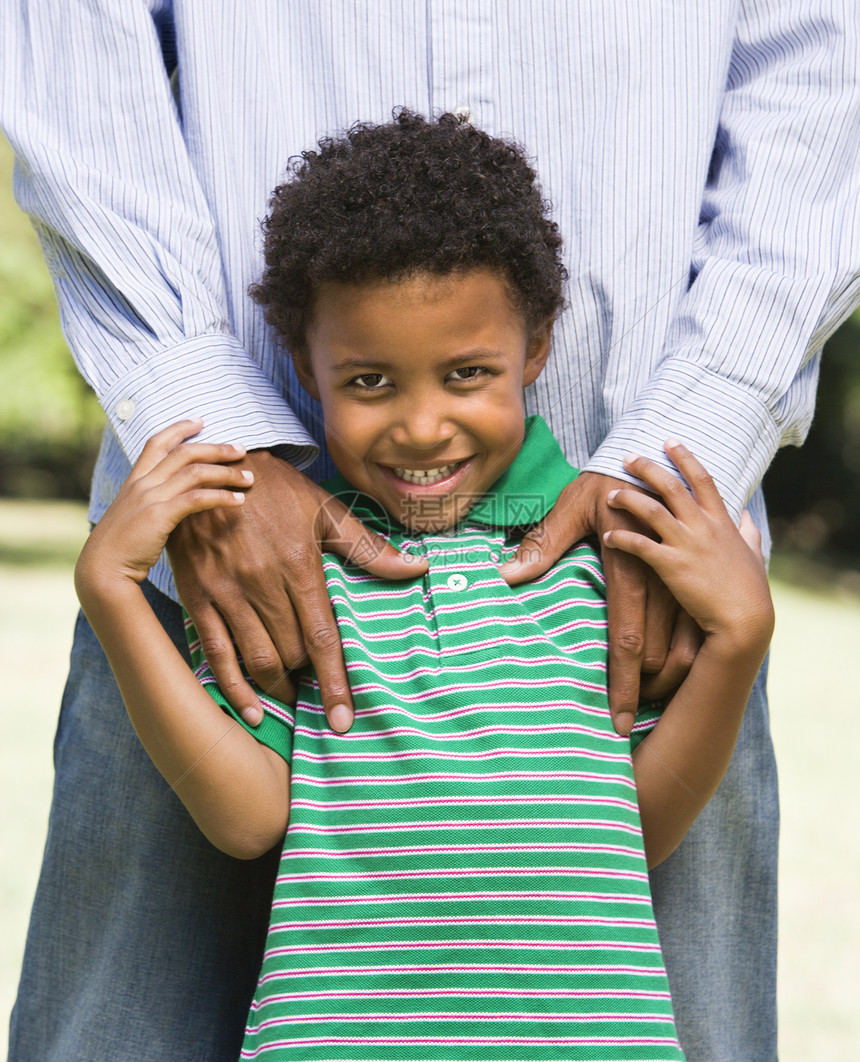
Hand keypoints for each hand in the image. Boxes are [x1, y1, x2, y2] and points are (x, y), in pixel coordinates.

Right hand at [77, 419, 250, 590]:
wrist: (103, 570)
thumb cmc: (122, 548)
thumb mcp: (135, 517)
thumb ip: (153, 503)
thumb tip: (178, 501)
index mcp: (134, 481)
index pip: (157, 443)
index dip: (179, 428)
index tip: (200, 420)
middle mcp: (142, 484)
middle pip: (184, 452)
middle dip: (216, 448)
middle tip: (241, 449)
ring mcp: (150, 497)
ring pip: (195, 472)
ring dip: (227, 473)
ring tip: (249, 478)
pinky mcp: (160, 515)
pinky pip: (197, 498)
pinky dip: (221, 496)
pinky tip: (238, 500)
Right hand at [168, 447, 426, 732]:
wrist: (214, 465)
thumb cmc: (275, 490)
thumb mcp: (324, 510)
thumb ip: (368, 546)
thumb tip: (417, 567)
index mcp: (299, 563)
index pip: (323, 637)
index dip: (335, 683)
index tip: (344, 720)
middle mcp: (262, 581)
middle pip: (291, 652)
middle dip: (308, 679)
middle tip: (318, 692)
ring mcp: (226, 590)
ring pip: (256, 657)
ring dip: (277, 687)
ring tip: (293, 698)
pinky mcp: (198, 594)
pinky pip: (215, 651)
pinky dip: (232, 686)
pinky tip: (250, 710)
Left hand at [499, 470, 694, 734]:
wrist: (650, 456)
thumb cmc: (600, 485)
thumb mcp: (569, 509)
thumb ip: (541, 545)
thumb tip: (505, 576)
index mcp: (629, 567)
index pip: (626, 637)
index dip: (623, 682)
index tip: (619, 719)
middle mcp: (661, 579)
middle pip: (660, 653)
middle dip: (649, 692)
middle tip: (629, 724)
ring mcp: (681, 579)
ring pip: (685, 647)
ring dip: (671, 681)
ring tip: (652, 708)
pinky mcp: (689, 576)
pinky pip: (693, 628)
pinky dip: (685, 656)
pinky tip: (671, 676)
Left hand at [602, 441, 772, 651]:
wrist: (744, 620)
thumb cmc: (749, 590)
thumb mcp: (754, 554)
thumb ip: (748, 532)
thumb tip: (745, 515)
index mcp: (722, 521)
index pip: (702, 479)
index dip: (685, 457)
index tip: (670, 441)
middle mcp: (703, 526)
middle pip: (670, 486)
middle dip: (646, 467)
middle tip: (627, 456)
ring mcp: (687, 545)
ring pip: (650, 510)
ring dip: (627, 499)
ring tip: (610, 495)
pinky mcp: (671, 566)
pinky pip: (639, 545)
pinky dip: (620, 538)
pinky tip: (606, 536)